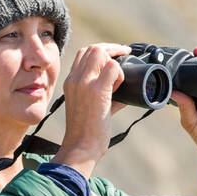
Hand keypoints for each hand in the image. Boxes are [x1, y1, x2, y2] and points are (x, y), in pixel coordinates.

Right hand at [57, 43, 130, 176]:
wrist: (80, 147)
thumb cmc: (87, 132)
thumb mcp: (89, 106)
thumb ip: (104, 94)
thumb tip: (125, 91)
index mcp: (71, 81)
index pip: (83, 53)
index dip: (101, 50)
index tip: (115, 55)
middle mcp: (75, 79)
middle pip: (92, 48)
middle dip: (112, 49)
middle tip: (125, 54)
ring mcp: (84, 83)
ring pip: (100, 52)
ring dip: (115, 61)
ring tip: (119, 80)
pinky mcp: (96, 91)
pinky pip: (112, 68)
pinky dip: (120, 74)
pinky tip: (120, 88)